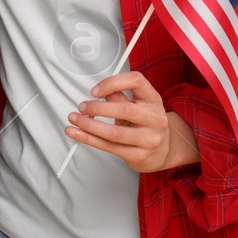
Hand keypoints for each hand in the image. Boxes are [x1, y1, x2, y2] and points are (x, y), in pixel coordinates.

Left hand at [66, 72, 199, 172]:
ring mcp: (149, 139)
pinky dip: (89, 139)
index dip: (112, 83)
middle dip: (97, 108)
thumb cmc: (145, 124)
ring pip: (114, 133)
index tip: (95, 91)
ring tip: (74, 119)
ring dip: (89, 125)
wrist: (163, 151)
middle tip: (82, 107)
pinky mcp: (139, 156)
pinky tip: (77, 134)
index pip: (136, 81)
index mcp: (153, 100)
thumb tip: (99, 92)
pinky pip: (109, 147)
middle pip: (125, 109)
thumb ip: (120, 97)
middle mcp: (155, 119)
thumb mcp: (137, 106)